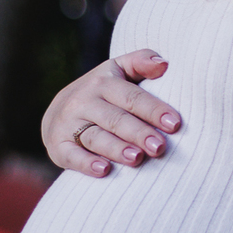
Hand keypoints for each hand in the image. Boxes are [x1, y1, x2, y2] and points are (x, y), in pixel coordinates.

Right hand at [41, 50, 182, 177]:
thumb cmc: (101, 93)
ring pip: (95, 137)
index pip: (132, 97)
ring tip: (136, 158)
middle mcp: (83, 101)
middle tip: (159, 147)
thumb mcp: (118, 71)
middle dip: (138, 133)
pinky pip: (71, 155)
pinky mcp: (58, 146)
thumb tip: (164, 64)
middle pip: (115, 119)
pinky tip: (104, 170)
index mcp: (103, 82)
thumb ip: (141, 62)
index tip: (175, 124)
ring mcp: (69, 124)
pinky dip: (86, 163)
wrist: (58, 112)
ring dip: (116, 149)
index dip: (154, 110)